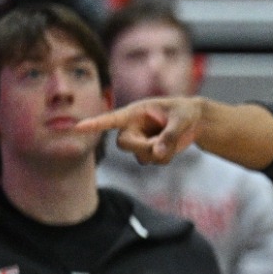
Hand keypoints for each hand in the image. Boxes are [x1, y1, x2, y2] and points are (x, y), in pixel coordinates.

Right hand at [75, 96, 206, 164]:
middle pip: (123, 144)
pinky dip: (165, 158)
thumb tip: (157, 154)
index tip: (77, 127)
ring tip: (173, 139)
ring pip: (139, 156)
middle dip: (142, 147)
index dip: (95, 124)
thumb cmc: (185, 113)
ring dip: (158, 153)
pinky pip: (152, 161)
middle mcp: (132, 127)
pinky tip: (172, 147)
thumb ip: (169, 136)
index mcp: (135, 112)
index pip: (111, 119)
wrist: (195, 121)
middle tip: (163, 144)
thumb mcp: (181, 120)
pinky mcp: (147, 152)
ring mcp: (139, 140)